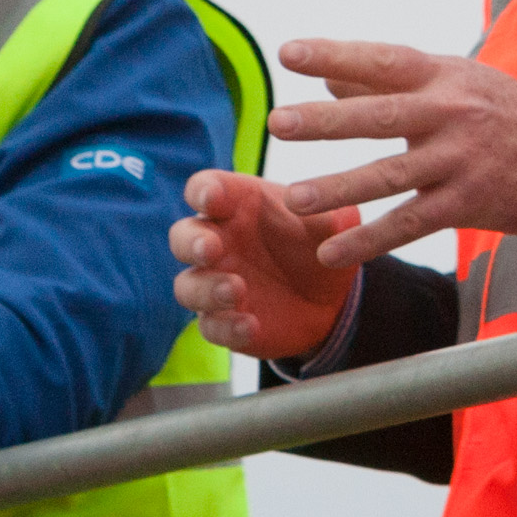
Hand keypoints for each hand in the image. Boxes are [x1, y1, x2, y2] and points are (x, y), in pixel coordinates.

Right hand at [172, 169, 362, 359]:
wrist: (333, 297)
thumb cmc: (320, 243)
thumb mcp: (333, 221)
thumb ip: (325, 208)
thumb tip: (313, 199)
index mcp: (237, 206)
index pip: (205, 189)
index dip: (203, 192)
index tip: (213, 199)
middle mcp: (218, 242)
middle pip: (182, 237)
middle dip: (191, 242)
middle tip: (210, 249)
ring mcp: (216, 284)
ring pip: (188, 286)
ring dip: (206, 288)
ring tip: (236, 291)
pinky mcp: (224, 322)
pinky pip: (212, 327)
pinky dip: (227, 327)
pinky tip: (251, 325)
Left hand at [260, 40, 516, 266]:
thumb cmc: (502, 111)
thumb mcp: (454, 81)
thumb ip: (388, 80)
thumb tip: (326, 73)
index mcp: (443, 76)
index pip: (383, 60)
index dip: (336, 54)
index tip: (289, 54)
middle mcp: (450, 114)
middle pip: (381, 117)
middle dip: (327, 120)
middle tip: (279, 122)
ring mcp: (458, 161)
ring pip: (390, 176)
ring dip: (338, 188)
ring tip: (293, 199)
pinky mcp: (466, 204)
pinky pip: (409, 224)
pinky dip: (369, 241)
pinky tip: (331, 253)